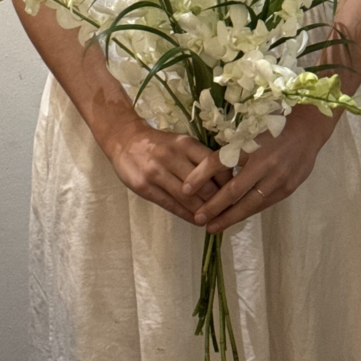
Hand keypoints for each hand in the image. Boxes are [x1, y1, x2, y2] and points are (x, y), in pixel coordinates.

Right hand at [103, 119, 232, 224]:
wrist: (124, 140)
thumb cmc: (158, 143)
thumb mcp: (180, 143)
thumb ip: (199, 158)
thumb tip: (225, 179)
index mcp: (185, 143)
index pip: (215, 165)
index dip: (227, 183)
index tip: (235, 193)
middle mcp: (173, 156)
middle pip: (204, 185)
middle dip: (218, 202)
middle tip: (228, 212)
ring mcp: (157, 172)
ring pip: (188, 198)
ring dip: (203, 212)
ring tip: (213, 220)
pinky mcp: (145, 186)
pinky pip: (171, 205)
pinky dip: (186, 215)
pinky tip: (195, 220)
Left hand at [181, 108, 330, 232]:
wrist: (308, 129)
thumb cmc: (273, 123)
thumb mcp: (249, 127)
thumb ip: (232, 145)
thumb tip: (204, 163)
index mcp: (250, 143)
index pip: (219, 162)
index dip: (200, 176)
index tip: (185, 189)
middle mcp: (263, 162)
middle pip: (233, 190)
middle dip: (213, 207)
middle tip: (197, 219)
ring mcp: (277, 178)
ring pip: (249, 203)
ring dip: (229, 217)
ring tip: (213, 226)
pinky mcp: (287, 188)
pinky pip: (263, 204)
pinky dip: (248, 212)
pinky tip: (236, 218)